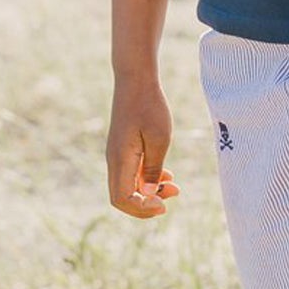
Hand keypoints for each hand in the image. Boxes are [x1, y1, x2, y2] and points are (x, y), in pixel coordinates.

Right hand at [107, 75, 180, 219]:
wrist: (135, 80)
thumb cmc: (150, 106)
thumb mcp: (159, 139)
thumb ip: (153, 169)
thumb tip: (149, 195)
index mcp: (120, 160)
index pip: (122, 199)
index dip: (142, 209)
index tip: (165, 203)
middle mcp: (114, 160)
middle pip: (121, 198)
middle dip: (146, 204)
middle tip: (173, 196)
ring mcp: (117, 155)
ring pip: (127, 186)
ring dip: (149, 192)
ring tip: (175, 187)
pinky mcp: (123, 148)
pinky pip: (131, 174)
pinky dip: (147, 180)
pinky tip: (166, 175)